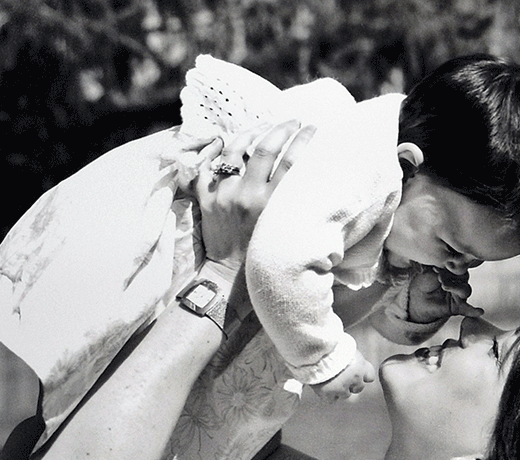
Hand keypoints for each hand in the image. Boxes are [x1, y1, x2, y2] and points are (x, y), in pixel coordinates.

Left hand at [195, 121, 315, 267]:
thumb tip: (306, 177)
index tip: (313, 128)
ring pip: (236, 149)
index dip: (305, 139)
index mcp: (272, 205)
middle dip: (283, 128)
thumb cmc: (262, 256)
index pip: (292, 161)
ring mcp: (223, 195)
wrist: (228, 279)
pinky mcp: (205, 199)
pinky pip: (207, 165)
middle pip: (267, 148)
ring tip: (263, 126)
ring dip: (252, 132)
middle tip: (293, 121)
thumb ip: (290, 203)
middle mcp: (248, 196)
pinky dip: (215, 151)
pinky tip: (227, 142)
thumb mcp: (283, 229)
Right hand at [309, 350, 375, 402]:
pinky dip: (328, 395)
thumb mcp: (346, 347)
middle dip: (351, 384)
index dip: (363, 376)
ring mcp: (342, 387)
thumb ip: (352, 358)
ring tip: (329, 379)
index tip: (355, 372)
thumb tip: (352, 362)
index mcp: (361, 365)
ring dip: (339, 390)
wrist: (314, 347)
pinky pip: (331, 399)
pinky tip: (323, 385)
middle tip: (340, 376)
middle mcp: (355, 378)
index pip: (370, 377)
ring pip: (345, 395)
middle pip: (359, 388)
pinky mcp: (328, 393)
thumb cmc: (330, 344)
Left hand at [407, 265, 482, 323]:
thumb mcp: (431, 270)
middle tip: (440, 276)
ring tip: (444, 286)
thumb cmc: (426, 281)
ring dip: (454, 287)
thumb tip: (445, 261)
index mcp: (457, 270)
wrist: (419, 297)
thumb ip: (439, 266)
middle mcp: (461, 282)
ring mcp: (460, 294)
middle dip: (452, 275)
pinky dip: (473, 310)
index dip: (455, 264)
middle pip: (464, 276)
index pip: (461, 264)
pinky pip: (467, 309)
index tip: (446, 263)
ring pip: (465, 290)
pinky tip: (479, 311)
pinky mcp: (458, 307)